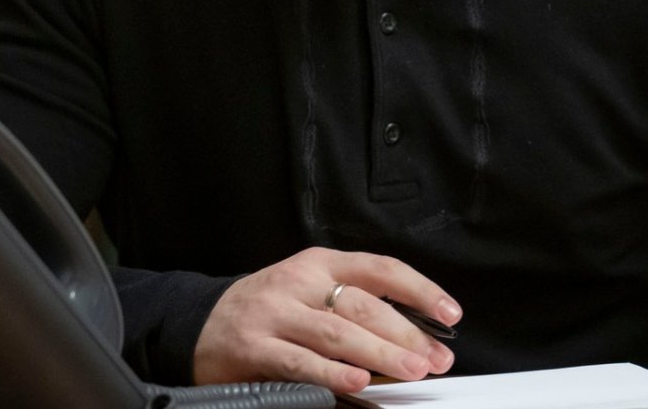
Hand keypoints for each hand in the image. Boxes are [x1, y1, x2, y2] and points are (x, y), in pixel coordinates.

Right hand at [192, 246, 460, 392]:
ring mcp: (275, 313)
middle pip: (364, 304)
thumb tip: (414, 341)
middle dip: (406, 333)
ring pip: (337, 331)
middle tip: (435, 358)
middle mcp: (298, 281)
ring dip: (379, 354)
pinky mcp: (254, 346)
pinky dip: (332, 374)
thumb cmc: (267, 311)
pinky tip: (357, 384)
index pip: (380, 269)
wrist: (198, 323)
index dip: (420, 290)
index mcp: (319, 263)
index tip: (450, 313)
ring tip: (410, 371)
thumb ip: (355, 310)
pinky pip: (300, 361)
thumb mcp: (309, 293)